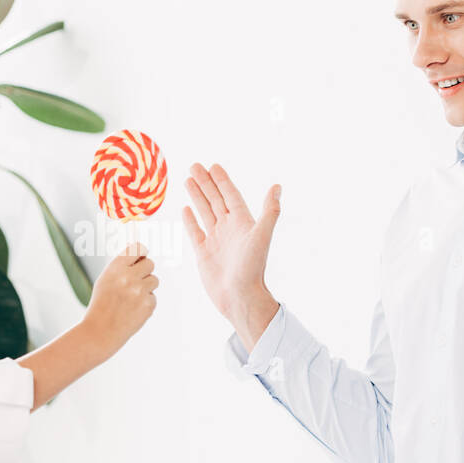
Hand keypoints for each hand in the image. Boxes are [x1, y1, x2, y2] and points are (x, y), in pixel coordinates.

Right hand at [81, 241, 158, 357]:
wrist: (100, 331)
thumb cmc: (102, 304)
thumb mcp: (105, 280)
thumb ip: (121, 267)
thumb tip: (142, 254)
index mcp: (115, 268)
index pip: (138, 248)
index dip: (141, 252)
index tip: (141, 256)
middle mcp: (128, 277)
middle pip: (150, 263)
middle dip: (145, 271)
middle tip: (136, 281)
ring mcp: (139, 291)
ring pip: (154, 280)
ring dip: (146, 287)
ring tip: (132, 298)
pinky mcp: (148, 305)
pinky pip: (153, 297)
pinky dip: (145, 303)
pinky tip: (133, 310)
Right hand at [182, 163, 281, 350]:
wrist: (239, 297)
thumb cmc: (252, 268)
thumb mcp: (261, 236)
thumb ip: (269, 211)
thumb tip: (277, 186)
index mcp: (242, 222)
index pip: (230, 195)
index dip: (222, 180)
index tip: (213, 165)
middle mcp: (229, 228)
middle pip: (215, 199)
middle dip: (205, 183)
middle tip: (194, 165)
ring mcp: (215, 240)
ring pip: (204, 212)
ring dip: (197, 196)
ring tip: (187, 180)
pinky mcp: (204, 253)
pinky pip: (195, 231)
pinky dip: (190, 220)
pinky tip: (185, 208)